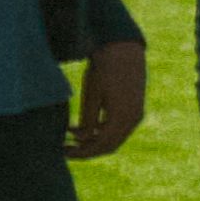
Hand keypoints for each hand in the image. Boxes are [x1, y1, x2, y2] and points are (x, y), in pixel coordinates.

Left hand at [72, 39, 144, 160]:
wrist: (124, 48)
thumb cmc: (105, 68)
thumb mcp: (92, 93)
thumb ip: (88, 118)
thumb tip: (80, 139)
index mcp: (123, 116)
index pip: (101, 145)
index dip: (81, 152)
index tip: (63, 151)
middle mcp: (134, 119)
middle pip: (110, 146)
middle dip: (87, 150)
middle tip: (65, 148)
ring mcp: (136, 114)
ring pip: (114, 138)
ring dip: (94, 141)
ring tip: (72, 137)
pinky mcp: (134, 108)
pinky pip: (118, 129)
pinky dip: (102, 133)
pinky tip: (85, 126)